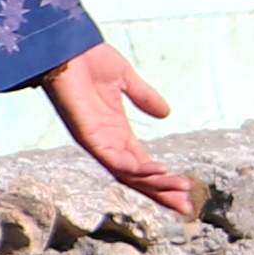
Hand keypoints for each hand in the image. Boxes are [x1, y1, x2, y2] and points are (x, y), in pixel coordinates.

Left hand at [46, 39, 196, 212]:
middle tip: (187, 207)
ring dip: (156, 184)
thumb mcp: (125, 78)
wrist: (66, 46)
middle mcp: (108, 142)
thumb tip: (166, 114)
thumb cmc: (89, 60)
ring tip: (181, 189)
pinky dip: (137, 169)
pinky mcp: (88, 138)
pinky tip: (159, 171)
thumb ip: (144, 97)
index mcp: (116, 131)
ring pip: (129, 176)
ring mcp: (98, 142)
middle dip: (162, 193)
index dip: (163, 179)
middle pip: (138, 178)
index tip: (187, 189)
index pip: (143, 164)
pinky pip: (115, 162)